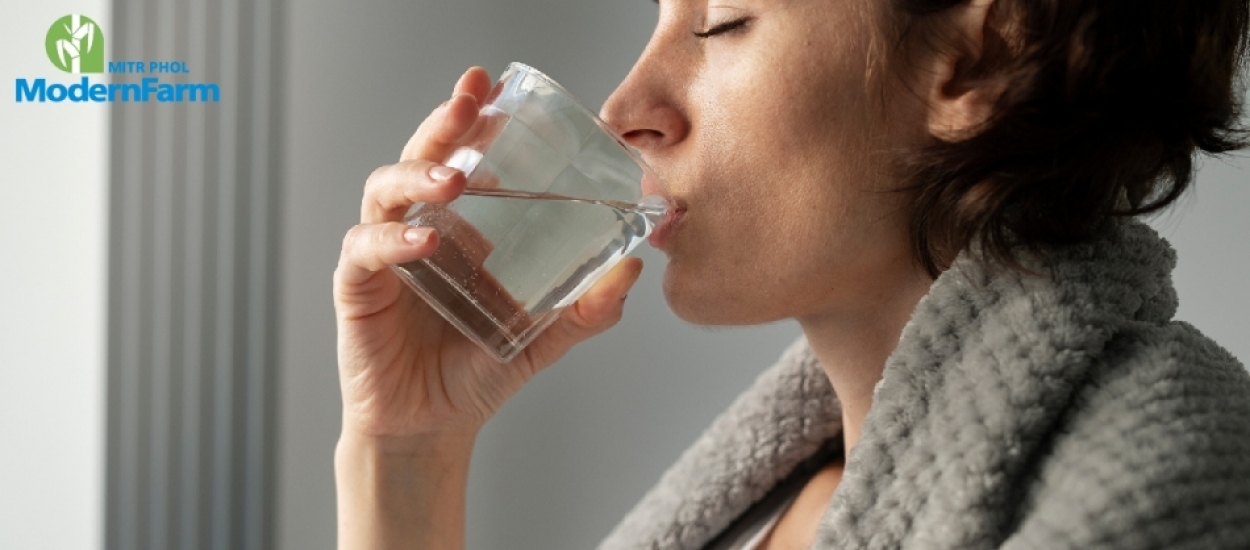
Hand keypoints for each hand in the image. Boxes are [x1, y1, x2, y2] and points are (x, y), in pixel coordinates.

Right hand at [333, 67, 643, 444]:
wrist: (431, 429)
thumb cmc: (476, 372)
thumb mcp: (542, 337)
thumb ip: (585, 308)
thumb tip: (633, 268)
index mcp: (460, 227)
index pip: (462, 157)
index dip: (475, 120)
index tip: (497, 88)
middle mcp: (418, 227)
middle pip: (421, 155)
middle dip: (444, 123)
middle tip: (470, 99)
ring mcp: (384, 253)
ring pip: (384, 189)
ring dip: (418, 173)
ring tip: (454, 177)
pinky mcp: (356, 287)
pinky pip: (366, 248)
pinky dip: (393, 238)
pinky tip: (425, 238)